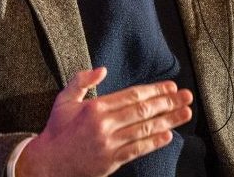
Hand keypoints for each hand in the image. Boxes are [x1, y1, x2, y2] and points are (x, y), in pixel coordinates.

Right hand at [16, 67, 192, 176]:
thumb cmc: (57, 130)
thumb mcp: (64, 99)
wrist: (47, 163)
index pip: (132, 95)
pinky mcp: (111, 161)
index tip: (171, 86)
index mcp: (96, 108)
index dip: (155, 90)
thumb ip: (82, 80)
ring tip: (185, 113)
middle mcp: (105, 125)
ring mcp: (109, 144)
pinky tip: (169, 135)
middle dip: (168, 102)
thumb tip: (103, 69)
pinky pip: (137, 150)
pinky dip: (154, 142)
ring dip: (169, 121)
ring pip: (145, 129)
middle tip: (186, 96)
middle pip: (143, 110)